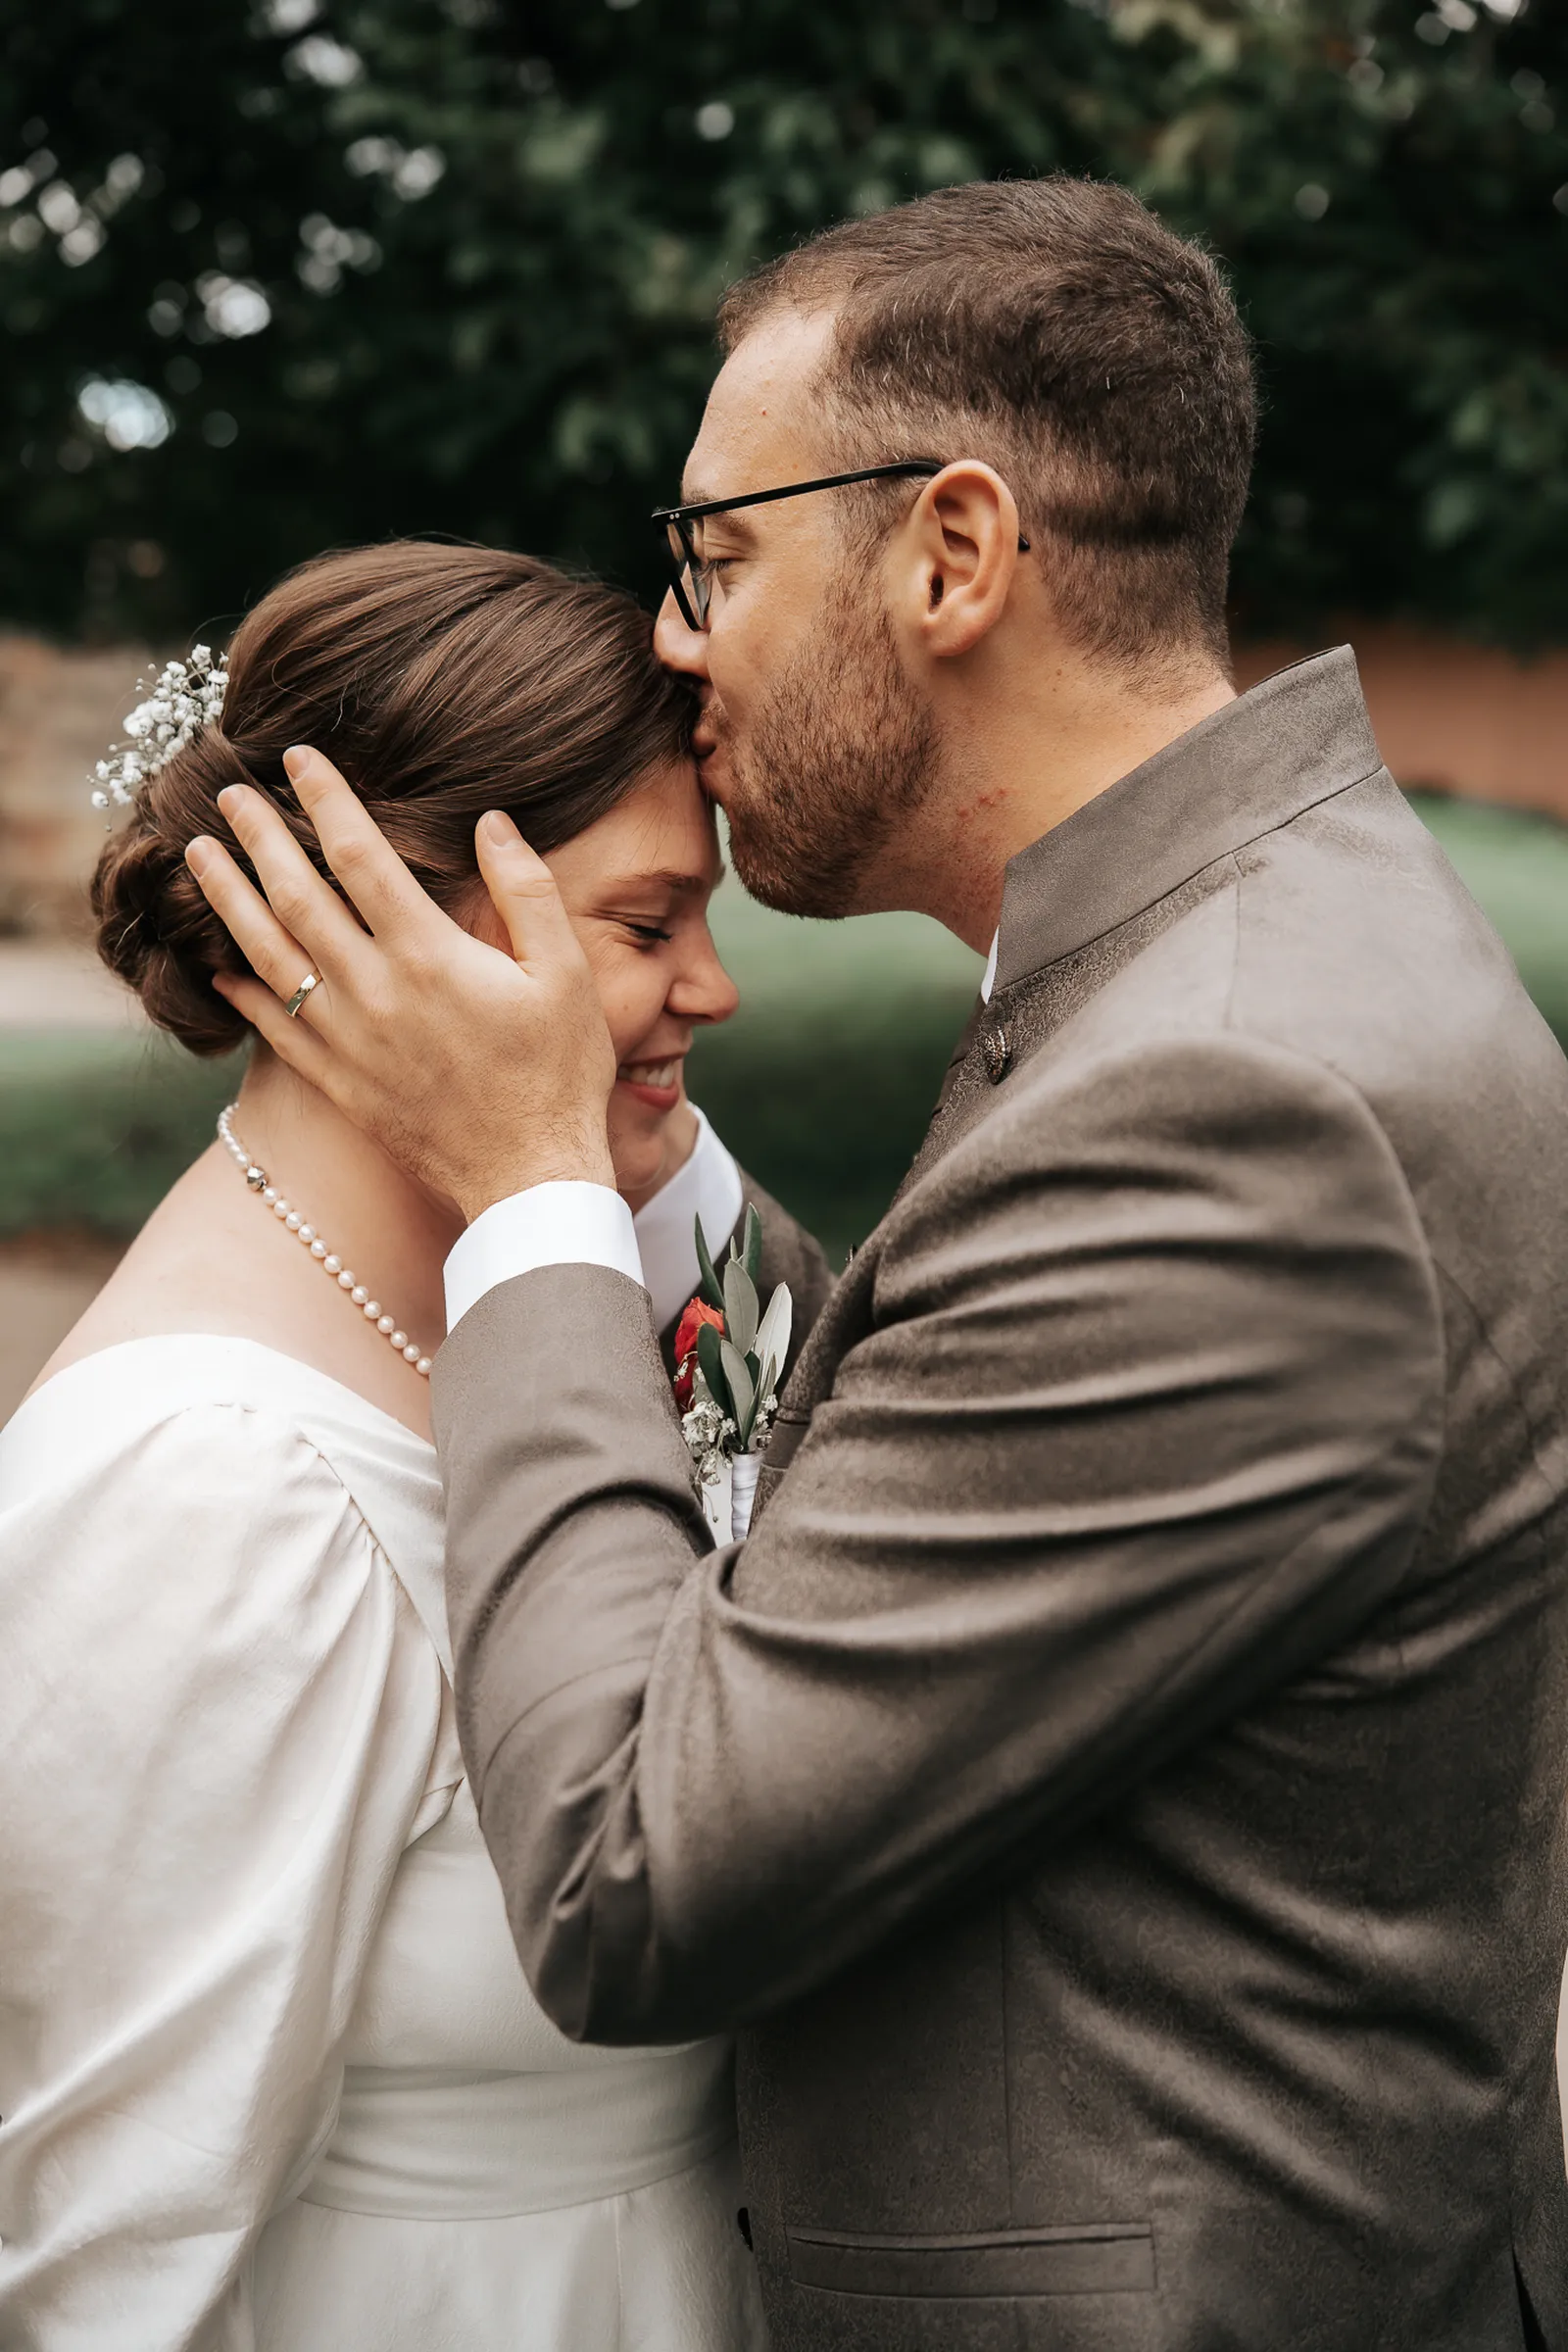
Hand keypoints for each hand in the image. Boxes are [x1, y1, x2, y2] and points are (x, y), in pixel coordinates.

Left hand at [185, 747, 616, 1219]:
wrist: (529, 1179)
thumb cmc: (559, 1075)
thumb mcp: (566, 975)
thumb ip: (528, 891)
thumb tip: (491, 821)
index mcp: (432, 956)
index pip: (362, 856)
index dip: (326, 800)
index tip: (299, 757)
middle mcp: (376, 992)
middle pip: (298, 897)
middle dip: (259, 838)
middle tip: (228, 793)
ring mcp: (348, 1040)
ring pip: (269, 956)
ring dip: (228, 900)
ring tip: (198, 855)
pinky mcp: (338, 1082)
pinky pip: (271, 1027)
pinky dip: (239, 989)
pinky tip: (215, 960)